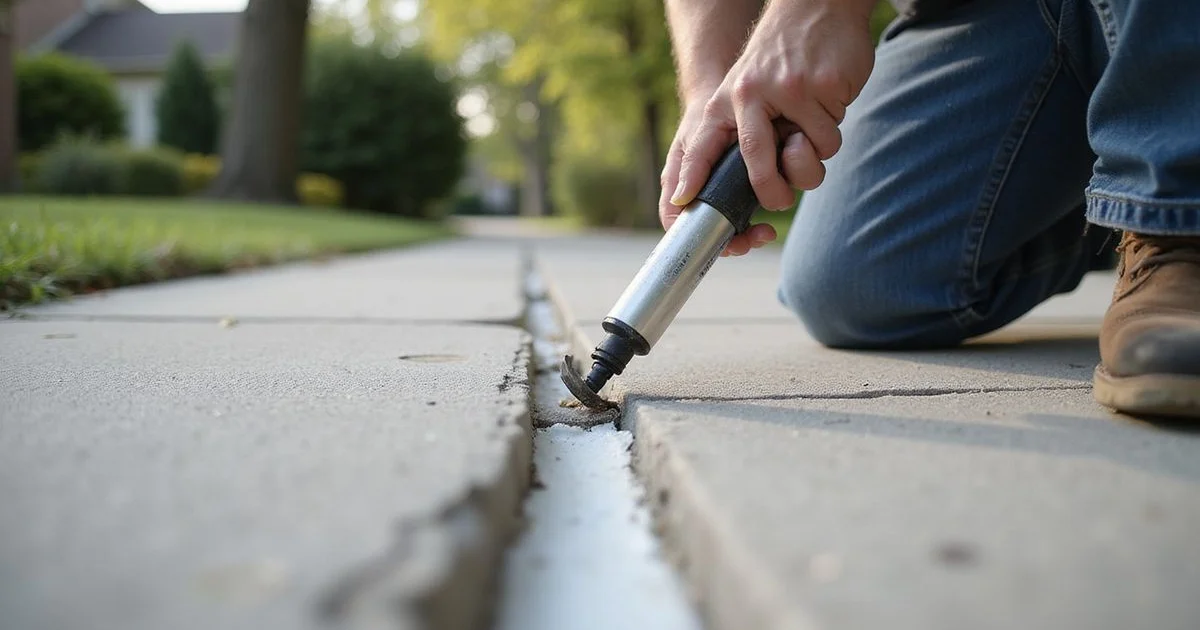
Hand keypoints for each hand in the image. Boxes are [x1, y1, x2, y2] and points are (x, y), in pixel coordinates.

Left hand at [662, 0, 875, 254]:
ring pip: (808, 158)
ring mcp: (788, 92)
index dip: (691, 177)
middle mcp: (749, 97)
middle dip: (772, 193)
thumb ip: (739, 136)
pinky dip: (831, 130)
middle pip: (758, 166)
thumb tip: (741, 189)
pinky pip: (830, 139)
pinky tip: (826, 103)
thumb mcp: (744, 91)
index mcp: (725, 102)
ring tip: (810, 123)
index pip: (701, 146)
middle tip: (780, 201)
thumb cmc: (779, 60)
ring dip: (814, 153)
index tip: (681, 202)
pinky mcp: (822, 88)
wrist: (815, 7)